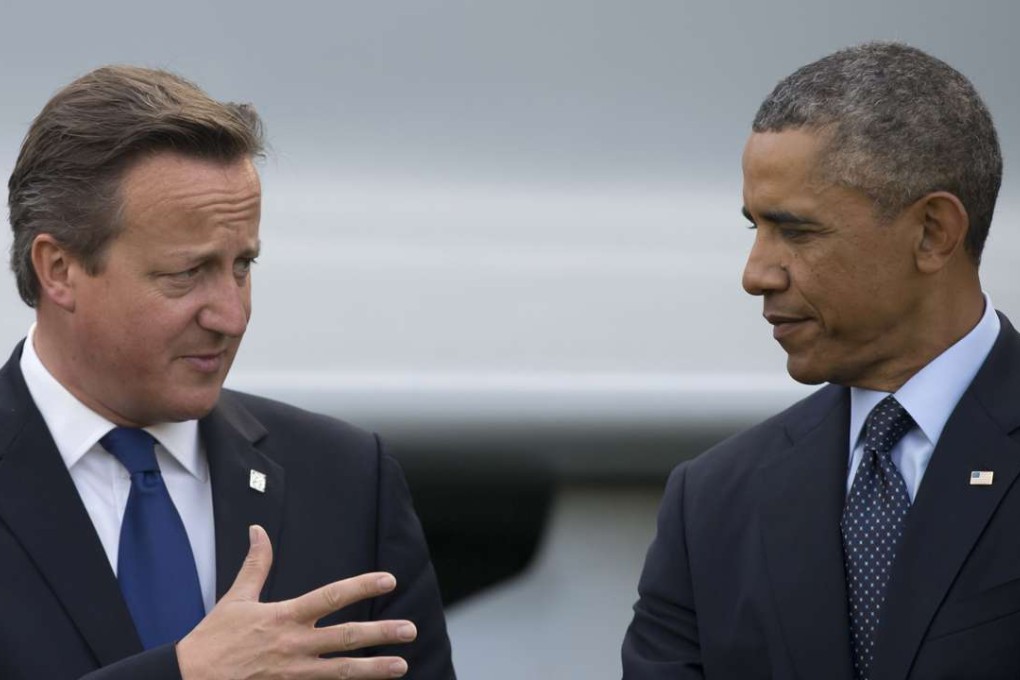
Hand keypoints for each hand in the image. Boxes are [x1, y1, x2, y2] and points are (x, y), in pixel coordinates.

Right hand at [176, 525, 415, 678]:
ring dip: (374, 669)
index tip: (388, 579)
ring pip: (341, 672)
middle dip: (381, 634)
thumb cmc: (213, 639)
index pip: (331, 597)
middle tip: (410, 630)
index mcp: (284, 617)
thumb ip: (256, 565)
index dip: (362, 587)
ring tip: (402, 665)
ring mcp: (293, 673)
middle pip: (345, 637)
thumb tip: (258, 530)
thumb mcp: (235, 598)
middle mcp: (294, 645)